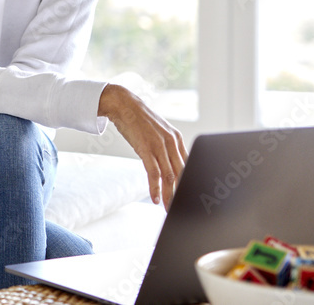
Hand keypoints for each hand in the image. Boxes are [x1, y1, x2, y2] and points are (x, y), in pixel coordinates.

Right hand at [98, 84, 187, 209]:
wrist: (123, 104)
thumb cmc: (138, 120)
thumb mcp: (157, 133)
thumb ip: (166, 147)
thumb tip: (170, 164)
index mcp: (177, 139)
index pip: (189, 165)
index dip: (190, 183)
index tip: (190, 197)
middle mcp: (172, 142)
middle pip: (181, 173)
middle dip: (183, 193)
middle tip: (183, 208)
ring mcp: (159, 145)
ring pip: (169, 176)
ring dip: (170, 195)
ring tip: (170, 208)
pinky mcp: (146, 148)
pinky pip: (153, 173)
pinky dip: (155, 188)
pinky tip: (155, 198)